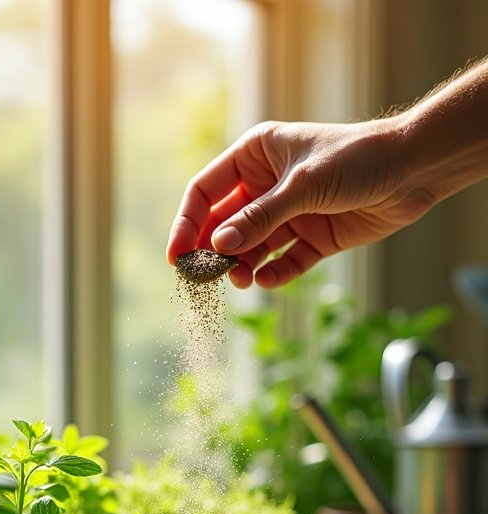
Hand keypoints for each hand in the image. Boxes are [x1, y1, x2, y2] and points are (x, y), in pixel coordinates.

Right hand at [166, 118, 431, 288]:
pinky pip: (284, 262)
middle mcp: (268, 185)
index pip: (206, 192)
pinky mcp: (314, 238)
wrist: (413, 170)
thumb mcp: (303, 186)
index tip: (176, 256)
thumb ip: (260, 217)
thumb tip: (220, 244)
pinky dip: (275, 274)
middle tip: (204, 277)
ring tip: (240, 280)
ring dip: (243, 265)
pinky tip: (268, 280)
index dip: (187, 223)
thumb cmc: (357, 159)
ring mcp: (290, 213)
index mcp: (256, 155)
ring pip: (254, 247)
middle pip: (225, 223)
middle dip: (214, 250)